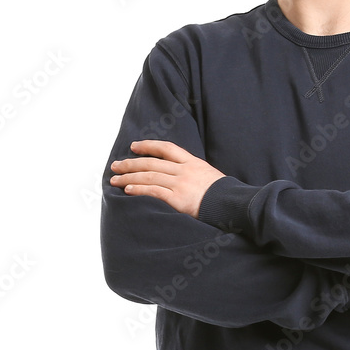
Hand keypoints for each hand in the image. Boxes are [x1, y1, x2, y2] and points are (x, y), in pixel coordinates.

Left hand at [110, 140, 225, 218]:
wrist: (234, 204)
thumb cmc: (225, 195)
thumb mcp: (211, 176)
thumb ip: (195, 174)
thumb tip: (182, 176)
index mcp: (192, 163)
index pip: (166, 148)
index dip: (148, 145)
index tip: (134, 146)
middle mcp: (184, 171)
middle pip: (151, 162)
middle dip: (130, 163)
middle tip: (115, 165)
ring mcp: (181, 184)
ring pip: (148, 176)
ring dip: (128, 178)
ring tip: (114, 180)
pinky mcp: (178, 199)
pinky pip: (154, 192)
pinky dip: (139, 190)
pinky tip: (128, 191)